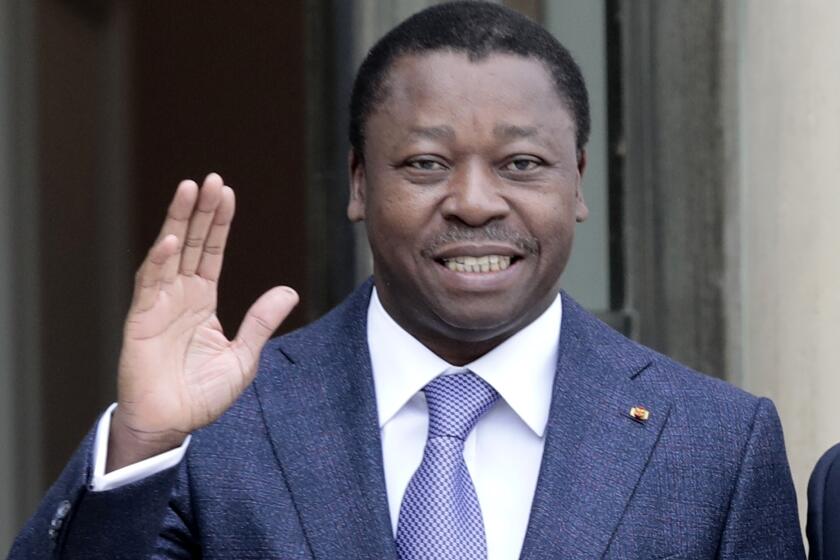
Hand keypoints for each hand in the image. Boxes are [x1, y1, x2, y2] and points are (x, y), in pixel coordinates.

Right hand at [107, 173, 297, 470]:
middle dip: (201, 210)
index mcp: (203, 301)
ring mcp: (159, 303)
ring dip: (179, 221)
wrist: (172, 424)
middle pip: (193, 242)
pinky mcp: (142, 319)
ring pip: (170, 252)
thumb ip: (261, 322)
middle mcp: (180, 295)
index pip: (213, 251)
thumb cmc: (202, 395)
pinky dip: (160, 261)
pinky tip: (173, 239)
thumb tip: (289, 291)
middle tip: (211, 178)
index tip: (228, 193)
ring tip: (189, 189)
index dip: (220, 222)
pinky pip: (151, 284)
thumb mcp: (243, 356)